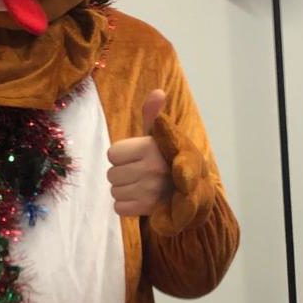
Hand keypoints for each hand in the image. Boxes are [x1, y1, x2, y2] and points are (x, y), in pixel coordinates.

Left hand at [106, 89, 173, 217]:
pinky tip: (141, 199)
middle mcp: (151, 169)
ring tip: (142, 186)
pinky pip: (119, 208)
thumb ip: (153, 115)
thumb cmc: (167, 157)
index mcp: (150, 147)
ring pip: (114, 191)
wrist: (192, 189)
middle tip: (140, 173)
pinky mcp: (148, 209)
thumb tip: (157, 92)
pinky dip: (126, 205)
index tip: (137, 157)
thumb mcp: (161, 136)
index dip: (122, 156)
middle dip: (122, 174)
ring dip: (124, 190)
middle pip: (111, 174)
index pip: (112, 154)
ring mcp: (150, 191)